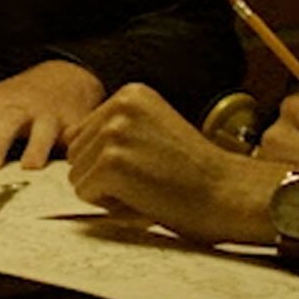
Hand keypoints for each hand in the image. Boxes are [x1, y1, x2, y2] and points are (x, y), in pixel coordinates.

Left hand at [0, 60, 104, 169]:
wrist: (61, 78)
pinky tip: (77, 158)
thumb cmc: (11, 100)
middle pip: (3, 127)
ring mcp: (45, 118)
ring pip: (40, 132)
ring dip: (35, 148)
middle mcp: (15, 112)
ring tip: (29, 168)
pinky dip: (77, 144)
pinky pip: (76, 134)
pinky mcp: (73, 125)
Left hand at [65, 83, 285, 245]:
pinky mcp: (112, 163)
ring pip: (77, 175)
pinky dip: (109, 205)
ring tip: (147, 186)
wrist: (229, 195)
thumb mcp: (153, 131)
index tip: (149, 163)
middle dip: (103, 175)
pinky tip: (144, 197)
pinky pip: (85, 193)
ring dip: (106, 191)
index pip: (84, 133)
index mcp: (131, 94)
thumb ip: (116, 129)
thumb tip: (68, 140)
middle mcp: (120, 106)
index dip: (111, 161)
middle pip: (76, 153)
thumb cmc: (194, 173)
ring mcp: (115, 133)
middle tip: (148, 179)